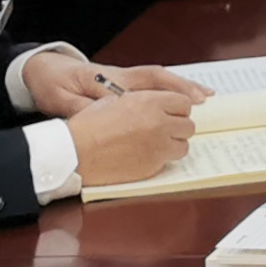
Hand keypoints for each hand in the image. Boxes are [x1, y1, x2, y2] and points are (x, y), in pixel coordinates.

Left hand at [21, 51, 209, 118]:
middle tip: (204, 98)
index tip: (183, 102)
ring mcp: (122, 78)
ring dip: (180, 86)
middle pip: (157, 76)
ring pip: (157, 79)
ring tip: (204, 96)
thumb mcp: (60, 99)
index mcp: (107, 78)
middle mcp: (119, 76)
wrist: (41, 69)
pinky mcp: (120, 84)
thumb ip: (81, 108)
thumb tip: (100, 116)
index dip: (164, 91)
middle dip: (182, 86)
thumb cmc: (52, 84)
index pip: (142, 83)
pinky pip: (150, 84)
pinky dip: (169, 89)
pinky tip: (181, 98)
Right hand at [67, 88, 196, 188]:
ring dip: (173, 144)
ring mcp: (157, 147)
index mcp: (151, 102)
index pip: (184, 103)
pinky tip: (144, 156)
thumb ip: (144, 100)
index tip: (171, 113)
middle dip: (178, 127)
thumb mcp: (117, 99)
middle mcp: (159, 123)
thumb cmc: (90, 124)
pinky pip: (168, 162)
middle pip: (188, 125)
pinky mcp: (152, 167)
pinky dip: (160, 159)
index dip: (178, 108)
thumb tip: (159, 104)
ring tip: (156, 144)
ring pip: (183, 146)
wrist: (76, 151)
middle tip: (164, 130)